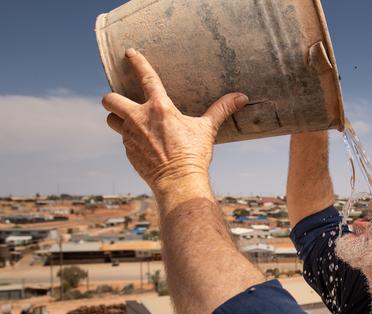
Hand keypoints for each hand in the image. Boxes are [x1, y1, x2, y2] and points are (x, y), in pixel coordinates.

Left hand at [101, 48, 247, 194]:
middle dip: (112, 97)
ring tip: (127, 120)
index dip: (137, 62)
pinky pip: (122, 139)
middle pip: (110, 99)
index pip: (145, 77)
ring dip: (115, 117)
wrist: (179, 181)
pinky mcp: (128, 151)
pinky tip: (142, 143)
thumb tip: (241, 97)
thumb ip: (221, 109)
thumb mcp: (207, 129)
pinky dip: (129, 138)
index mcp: (160, 107)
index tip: (130, 53)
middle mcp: (139, 118)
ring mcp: (130, 135)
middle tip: (122, 100)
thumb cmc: (194, 154)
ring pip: (110, 119)